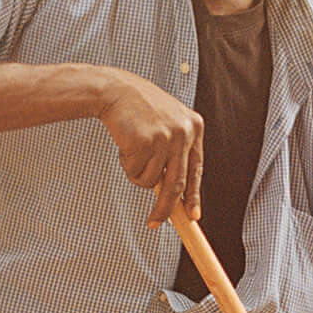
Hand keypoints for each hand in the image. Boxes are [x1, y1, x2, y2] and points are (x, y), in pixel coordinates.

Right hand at [94, 69, 203, 219]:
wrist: (116, 90)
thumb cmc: (139, 110)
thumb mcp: (167, 124)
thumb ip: (174, 152)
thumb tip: (173, 192)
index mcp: (194, 127)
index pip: (196, 169)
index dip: (193, 195)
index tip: (192, 215)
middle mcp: (184, 132)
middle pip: (177, 183)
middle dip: (165, 208)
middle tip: (155, 222)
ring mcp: (166, 137)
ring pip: (152, 180)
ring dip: (137, 175)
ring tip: (132, 152)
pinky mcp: (146, 141)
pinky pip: (135, 171)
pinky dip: (127, 165)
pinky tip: (125, 145)